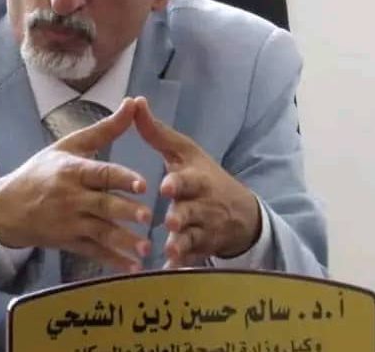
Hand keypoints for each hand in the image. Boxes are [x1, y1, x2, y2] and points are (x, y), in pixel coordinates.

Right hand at [0, 98, 151, 272]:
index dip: (121, 178)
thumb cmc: (41, 171)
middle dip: (125, 212)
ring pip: (100, 233)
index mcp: (72, 171)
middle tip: (149, 217)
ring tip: (145, 248)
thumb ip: (105, 129)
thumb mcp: (69, 146)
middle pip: (102, 205)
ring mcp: (68, 222)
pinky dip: (112, 261)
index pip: (100, 174)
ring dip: (123, 241)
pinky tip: (132, 267)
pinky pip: (93, 252)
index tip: (141, 184)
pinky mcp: (68, 242)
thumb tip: (133, 102)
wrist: (5, 208)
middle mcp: (70, 198)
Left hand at [133, 97, 260, 267]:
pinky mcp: (201, 249)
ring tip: (170, 248)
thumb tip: (135, 102)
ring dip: (181, 243)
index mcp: (197, 179)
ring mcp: (203, 229)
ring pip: (192, 237)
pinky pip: (191, 259)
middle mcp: (202, 205)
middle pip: (192, 211)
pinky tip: (169, 271)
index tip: (166, 187)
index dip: (179, 184)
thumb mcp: (184, 152)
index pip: (189, 180)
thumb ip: (156, 132)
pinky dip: (182, 265)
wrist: (239, 213)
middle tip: (171, 220)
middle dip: (183, 216)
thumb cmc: (203, 177)